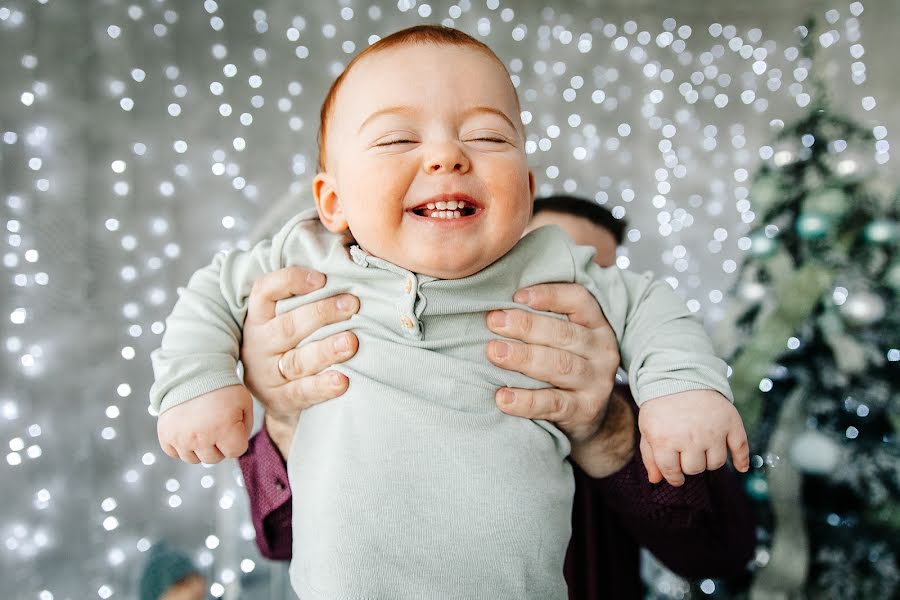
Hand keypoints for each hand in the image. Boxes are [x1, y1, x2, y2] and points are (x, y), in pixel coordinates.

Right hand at [158, 385, 252, 463]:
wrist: (193, 371)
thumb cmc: (222, 387)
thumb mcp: (244, 403)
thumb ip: (245, 428)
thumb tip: (236, 447)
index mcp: (224, 429)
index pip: (235, 452)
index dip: (236, 438)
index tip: (231, 425)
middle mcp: (201, 437)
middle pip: (214, 458)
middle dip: (218, 444)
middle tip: (215, 424)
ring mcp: (181, 438)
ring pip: (194, 459)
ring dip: (199, 447)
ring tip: (201, 426)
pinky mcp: (165, 435)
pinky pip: (174, 453)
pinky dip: (181, 445)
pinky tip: (187, 429)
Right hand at [241, 267, 359, 453]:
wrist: (278, 397)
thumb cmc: (291, 344)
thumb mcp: (285, 317)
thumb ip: (308, 292)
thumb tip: (348, 246)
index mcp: (258, 317)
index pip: (264, 291)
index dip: (290, 280)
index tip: (321, 277)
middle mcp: (259, 344)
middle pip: (288, 326)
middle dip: (322, 313)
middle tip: (353, 303)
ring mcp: (270, 374)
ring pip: (298, 360)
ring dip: (326, 350)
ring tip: (352, 342)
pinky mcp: (282, 399)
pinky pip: (303, 392)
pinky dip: (323, 386)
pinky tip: (343, 380)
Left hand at [485, 282, 621, 453]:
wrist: (588, 417)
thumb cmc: (565, 366)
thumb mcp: (565, 341)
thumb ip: (542, 322)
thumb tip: (497, 307)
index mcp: (596, 325)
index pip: (578, 300)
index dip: (549, 295)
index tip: (517, 296)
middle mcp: (602, 351)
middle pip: (563, 333)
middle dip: (526, 325)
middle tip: (494, 322)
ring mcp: (596, 382)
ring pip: (559, 365)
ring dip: (523, 358)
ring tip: (495, 353)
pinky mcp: (584, 410)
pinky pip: (553, 403)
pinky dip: (526, 400)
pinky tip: (503, 396)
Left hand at [638, 390, 749, 486]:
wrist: (679, 375)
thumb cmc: (660, 405)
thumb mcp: (647, 428)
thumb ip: (650, 456)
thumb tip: (655, 480)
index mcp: (664, 439)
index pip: (672, 471)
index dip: (673, 477)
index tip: (676, 476)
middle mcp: (690, 437)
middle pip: (695, 469)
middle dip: (689, 465)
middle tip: (687, 454)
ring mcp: (712, 430)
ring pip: (716, 463)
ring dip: (709, 460)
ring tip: (702, 449)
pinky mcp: (730, 422)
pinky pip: (741, 448)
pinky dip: (741, 460)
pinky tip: (740, 467)